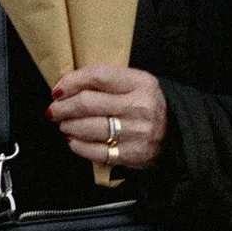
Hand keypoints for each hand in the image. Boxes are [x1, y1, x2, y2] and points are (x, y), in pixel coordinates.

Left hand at [47, 65, 166, 171]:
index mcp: (141, 83)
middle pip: (88, 103)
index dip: (72, 81)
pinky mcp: (131, 155)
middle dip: (63, 107)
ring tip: (64, 124)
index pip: (99, 76)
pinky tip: (74, 140)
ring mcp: (136, 133)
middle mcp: (140, 107)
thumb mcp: (136, 84)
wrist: (177, 134)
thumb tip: (67, 86)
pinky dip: (78, 146)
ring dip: (68, 126)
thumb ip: (107, 81)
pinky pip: (95, 151)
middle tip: (54, 109)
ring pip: (88, 128)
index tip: (58, 89)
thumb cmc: (148, 105)